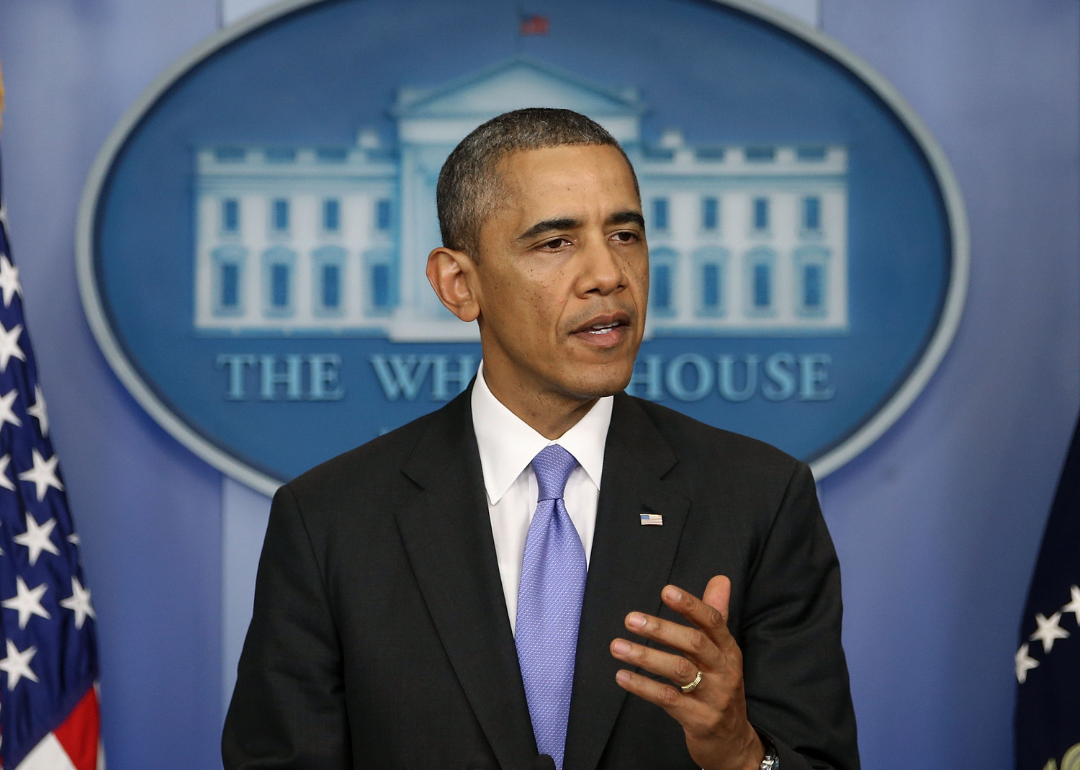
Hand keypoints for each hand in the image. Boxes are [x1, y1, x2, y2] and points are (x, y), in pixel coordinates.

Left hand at [610, 576, 764, 769]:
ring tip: (617, 646)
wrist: (732, 741)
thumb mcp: (723, 653)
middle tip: (631, 619)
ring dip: (646, 656)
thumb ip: (716, 616)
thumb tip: (720, 579)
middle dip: (661, 629)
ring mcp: (713, 697)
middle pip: (694, 644)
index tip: (666, 590)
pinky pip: (668, 699)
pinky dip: (643, 686)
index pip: (712, 622)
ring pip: (679, 671)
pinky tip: (623, 676)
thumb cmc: (720, 688)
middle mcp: (724, 671)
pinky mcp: (699, 719)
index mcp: (728, 651)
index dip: (690, 605)